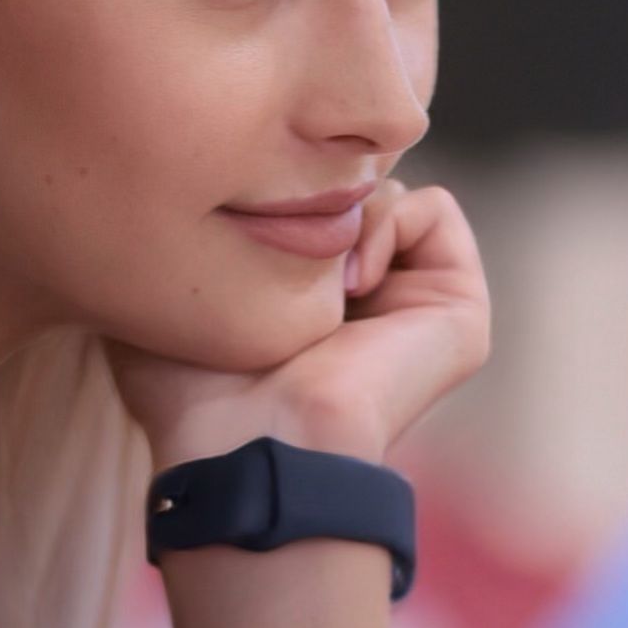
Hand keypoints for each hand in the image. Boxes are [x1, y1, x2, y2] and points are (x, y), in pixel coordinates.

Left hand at [108, 181, 490, 473]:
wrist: (258, 440)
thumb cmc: (196, 391)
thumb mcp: (167, 296)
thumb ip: (175, 240)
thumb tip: (179, 187)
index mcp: (311, 305)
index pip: (307, 203)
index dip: (277, 194)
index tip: (244, 225)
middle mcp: (370, 301)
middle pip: (351, 188)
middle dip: (314, 196)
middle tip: (283, 246)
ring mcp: (419, 303)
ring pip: (390, 191)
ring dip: (346, 217)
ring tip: (319, 283)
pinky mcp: (460, 306)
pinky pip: (434, 206)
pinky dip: (389, 225)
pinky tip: (353, 283)